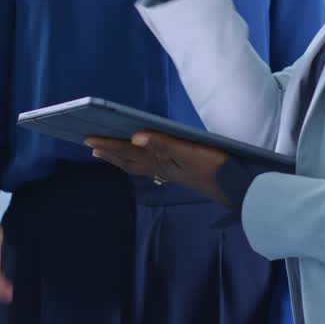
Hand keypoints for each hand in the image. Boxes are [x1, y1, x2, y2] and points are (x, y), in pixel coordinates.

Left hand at [86, 131, 229, 206]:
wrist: (235, 187)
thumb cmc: (214, 167)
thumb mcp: (189, 151)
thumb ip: (163, 143)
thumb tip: (134, 136)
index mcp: (160, 162)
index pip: (128, 151)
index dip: (108, 144)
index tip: (89, 139)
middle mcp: (161, 168)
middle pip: (128, 160)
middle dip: (110, 152)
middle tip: (91, 145)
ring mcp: (169, 172)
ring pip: (137, 165)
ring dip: (121, 158)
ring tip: (107, 152)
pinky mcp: (178, 172)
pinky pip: (149, 166)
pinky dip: (138, 161)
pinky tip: (141, 160)